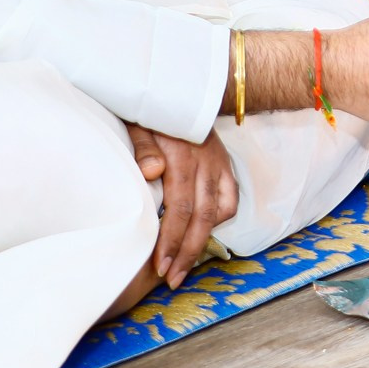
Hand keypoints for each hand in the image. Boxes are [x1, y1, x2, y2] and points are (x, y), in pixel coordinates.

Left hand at [127, 123, 237, 289]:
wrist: (175, 89)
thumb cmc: (148, 112)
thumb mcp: (139, 124)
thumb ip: (143, 149)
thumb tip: (151, 172)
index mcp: (181, 156)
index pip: (179, 208)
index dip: (171, 240)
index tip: (159, 266)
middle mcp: (205, 163)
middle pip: (200, 217)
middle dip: (186, 252)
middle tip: (172, 279)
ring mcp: (218, 164)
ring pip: (217, 211)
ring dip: (201, 243)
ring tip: (185, 267)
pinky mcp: (225, 163)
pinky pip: (230, 198)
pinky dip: (220, 217)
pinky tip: (204, 232)